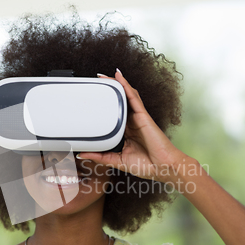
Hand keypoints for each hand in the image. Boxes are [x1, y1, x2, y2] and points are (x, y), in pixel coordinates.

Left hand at [77, 69, 187, 183]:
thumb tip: (82, 154)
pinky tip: (118, 77)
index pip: (113, 115)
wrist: (163, 168)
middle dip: (108, 92)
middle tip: (95, 83)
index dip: (104, 107)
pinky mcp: (143, 115)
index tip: (91, 101)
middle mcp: (132, 123)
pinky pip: (133, 97)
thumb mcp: (116, 161)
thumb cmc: (146, 166)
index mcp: (126, 132)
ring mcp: (138, 118)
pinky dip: (126, 86)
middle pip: (119, 102)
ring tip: (103, 76)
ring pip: (125, 96)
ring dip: (115, 85)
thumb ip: (99, 157)